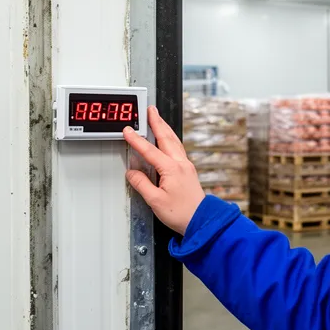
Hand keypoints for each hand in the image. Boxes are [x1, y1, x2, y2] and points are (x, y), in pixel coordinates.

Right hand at [123, 106, 205, 234]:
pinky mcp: (188, 171)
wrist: (201, 220)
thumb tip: (132, 173)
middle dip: (157, 122)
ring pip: (174, 141)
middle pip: (166, 138)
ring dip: (165, 128)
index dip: (137, 140)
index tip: (128, 130)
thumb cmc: (182, 213)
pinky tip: (168, 140)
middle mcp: (181, 164)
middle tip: (151, 110)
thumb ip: (142, 184)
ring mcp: (186, 166)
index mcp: (172, 169)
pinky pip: (178, 149)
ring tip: (158, 119)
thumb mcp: (155, 201)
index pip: (150, 150)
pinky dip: (170, 139)